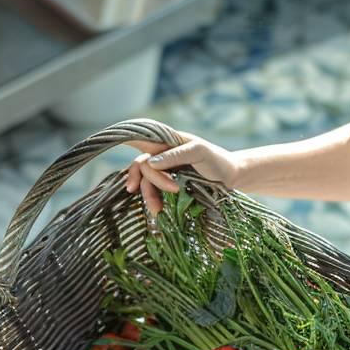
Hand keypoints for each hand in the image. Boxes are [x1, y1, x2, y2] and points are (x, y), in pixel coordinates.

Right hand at [124, 133, 240, 216]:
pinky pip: (152, 193)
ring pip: (145, 183)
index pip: (140, 138)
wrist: (232, 178)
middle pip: (141, 167)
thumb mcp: (199, 152)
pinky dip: (153, 201)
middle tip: (171, 192)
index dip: (125, 141)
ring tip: (160, 211)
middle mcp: (161, 155)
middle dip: (150, 182)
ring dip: (149, 196)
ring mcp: (164, 172)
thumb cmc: (217, 161)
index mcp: (166, 142)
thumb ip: (176, 155)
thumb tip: (150, 163)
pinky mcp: (168, 187)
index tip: (116, 150)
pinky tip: (158, 210)